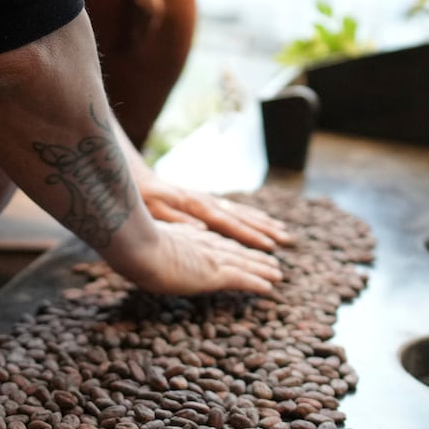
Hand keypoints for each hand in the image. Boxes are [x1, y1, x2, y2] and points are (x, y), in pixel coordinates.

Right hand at [111, 222, 282, 296]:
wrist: (135, 248)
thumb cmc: (130, 247)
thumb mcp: (141, 245)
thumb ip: (149, 247)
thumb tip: (143, 252)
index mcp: (184, 239)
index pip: (213, 243)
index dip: (229, 247)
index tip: (240, 249)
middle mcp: (201, 246)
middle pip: (234, 251)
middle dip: (253, 256)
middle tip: (269, 262)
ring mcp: (209, 259)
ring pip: (244, 264)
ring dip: (262, 269)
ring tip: (277, 275)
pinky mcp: (213, 272)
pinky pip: (242, 279)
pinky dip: (257, 282)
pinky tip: (270, 289)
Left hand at [136, 172, 293, 252]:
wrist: (141, 182)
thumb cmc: (146, 200)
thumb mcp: (156, 211)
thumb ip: (178, 220)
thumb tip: (203, 230)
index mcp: (198, 209)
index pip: (230, 225)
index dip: (251, 236)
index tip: (270, 246)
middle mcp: (209, 204)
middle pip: (242, 217)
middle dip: (266, 230)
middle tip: (288, 240)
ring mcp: (209, 202)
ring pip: (241, 212)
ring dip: (262, 222)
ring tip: (281, 231)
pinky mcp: (206, 202)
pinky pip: (234, 210)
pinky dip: (250, 216)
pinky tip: (259, 221)